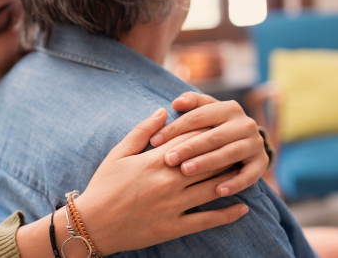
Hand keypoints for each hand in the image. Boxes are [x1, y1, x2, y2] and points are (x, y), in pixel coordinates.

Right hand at [75, 108, 248, 254]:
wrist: (92, 224)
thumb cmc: (104, 185)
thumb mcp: (118, 153)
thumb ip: (142, 131)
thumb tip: (163, 111)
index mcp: (155, 160)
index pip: (190, 140)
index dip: (208, 131)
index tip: (222, 125)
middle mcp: (169, 181)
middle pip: (207, 161)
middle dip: (225, 151)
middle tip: (241, 144)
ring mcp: (173, 205)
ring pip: (212, 188)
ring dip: (231, 178)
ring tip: (245, 170)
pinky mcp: (174, 227)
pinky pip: (206, 220)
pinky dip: (227, 214)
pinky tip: (242, 208)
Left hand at [150, 92, 268, 196]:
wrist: (246, 142)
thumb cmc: (214, 127)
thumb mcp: (204, 111)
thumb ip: (191, 103)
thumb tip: (176, 103)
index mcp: (228, 108)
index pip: (198, 116)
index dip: (175, 128)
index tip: (154, 141)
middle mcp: (245, 124)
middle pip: (213, 136)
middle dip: (189, 148)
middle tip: (168, 159)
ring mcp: (255, 143)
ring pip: (229, 154)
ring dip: (207, 163)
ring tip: (186, 171)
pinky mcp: (261, 163)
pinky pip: (249, 175)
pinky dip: (235, 183)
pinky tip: (218, 192)